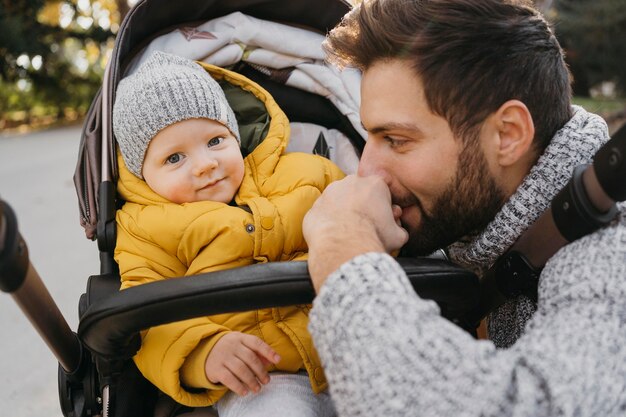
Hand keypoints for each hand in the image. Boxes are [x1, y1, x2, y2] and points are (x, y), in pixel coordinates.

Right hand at [205, 332, 280, 395]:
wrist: (206, 350)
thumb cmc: (231, 349)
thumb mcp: (243, 346)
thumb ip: (258, 352)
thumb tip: (272, 361)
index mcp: (240, 338)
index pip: (256, 343)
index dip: (268, 351)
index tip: (278, 360)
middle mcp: (232, 346)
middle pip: (250, 358)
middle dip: (261, 371)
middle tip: (266, 381)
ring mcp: (223, 357)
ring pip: (241, 369)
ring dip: (251, 381)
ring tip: (257, 388)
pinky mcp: (216, 369)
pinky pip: (229, 379)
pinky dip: (238, 386)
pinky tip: (245, 391)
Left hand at [303, 175, 407, 291]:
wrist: (344, 246)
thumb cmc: (371, 237)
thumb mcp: (397, 235)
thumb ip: (399, 228)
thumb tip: (398, 231)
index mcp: (375, 184)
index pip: (382, 192)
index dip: (384, 208)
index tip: (383, 221)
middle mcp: (351, 182)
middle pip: (360, 193)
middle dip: (363, 206)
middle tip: (366, 226)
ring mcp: (330, 192)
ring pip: (340, 201)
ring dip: (344, 212)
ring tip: (349, 232)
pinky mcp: (315, 206)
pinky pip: (324, 214)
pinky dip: (328, 222)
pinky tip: (334, 235)